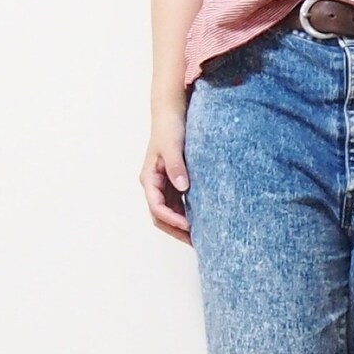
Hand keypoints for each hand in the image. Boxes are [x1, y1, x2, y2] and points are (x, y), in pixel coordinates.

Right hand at [140, 103, 191, 245]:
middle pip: (162, 217)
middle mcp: (154, 185)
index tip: (190, 226)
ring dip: (183, 226)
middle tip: (198, 242)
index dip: (173, 220)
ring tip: (203, 237)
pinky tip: (204, 220)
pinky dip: (189, 214)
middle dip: (178, 231)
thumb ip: (176, 166)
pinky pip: (180, 205)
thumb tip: (182, 187)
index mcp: (149, 179)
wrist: (172, 112)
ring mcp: (164, 185)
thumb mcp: (172, 146)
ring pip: (171, 213)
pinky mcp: (174, 182)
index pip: (157, 208)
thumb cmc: (169, 127)